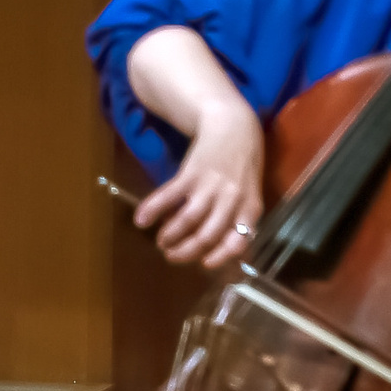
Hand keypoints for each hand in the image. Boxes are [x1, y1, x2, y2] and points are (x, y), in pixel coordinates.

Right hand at [134, 107, 265, 271]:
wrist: (233, 125)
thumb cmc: (242, 164)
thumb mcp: (249, 192)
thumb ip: (238, 218)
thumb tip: (220, 248)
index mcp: (250, 207)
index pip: (236, 242)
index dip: (219, 257)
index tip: (203, 264)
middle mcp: (232, 199)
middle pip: (207, 235)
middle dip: (186, 251)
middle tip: (171, 255)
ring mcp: (210, 185)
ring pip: (188, 220)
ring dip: (170, 235)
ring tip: (160, 241)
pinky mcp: (191, 171)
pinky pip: (169, 195)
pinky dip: (153, 209)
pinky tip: (140, 220)